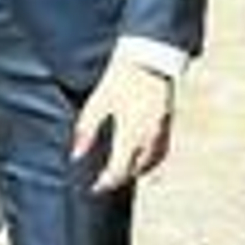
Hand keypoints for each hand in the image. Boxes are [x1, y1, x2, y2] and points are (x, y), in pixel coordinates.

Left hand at [71, 58, 173, 193]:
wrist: (148, 57)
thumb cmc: (121, 78)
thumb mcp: (98, 102)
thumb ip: (86, 131)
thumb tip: (76, 155)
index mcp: (131, 134)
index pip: (119, 170)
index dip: (105, 183)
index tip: (95, 187)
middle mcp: (149, 136)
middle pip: (135, 170)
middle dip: (119, 178)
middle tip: (105, 180)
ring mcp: (161, 129)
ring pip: (151, 162)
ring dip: (137, 171)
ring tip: (123, 172)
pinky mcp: (168, 121)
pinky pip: (162, 150)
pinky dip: (152, 160)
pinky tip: (142, 158)